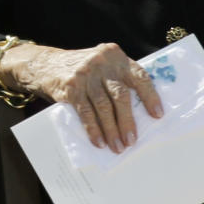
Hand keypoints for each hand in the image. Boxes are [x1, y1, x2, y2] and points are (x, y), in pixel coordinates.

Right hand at [1, 43, 162, 152]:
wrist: (46, 64)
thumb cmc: (82, 70)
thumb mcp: (102, 65)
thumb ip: (119, 78)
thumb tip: (140, 113)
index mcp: (115, 56)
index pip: (139, 76)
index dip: (150, 96)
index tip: (158, 115)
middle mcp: (102, 62)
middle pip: (120, 95)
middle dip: (127, 121)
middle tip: (132, 141)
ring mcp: (85, 74)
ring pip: (103, 106)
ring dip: (111, 130)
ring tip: (117, 147)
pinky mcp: (70, 87)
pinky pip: (86, 112)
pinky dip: (93, 129)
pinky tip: (98, 141)